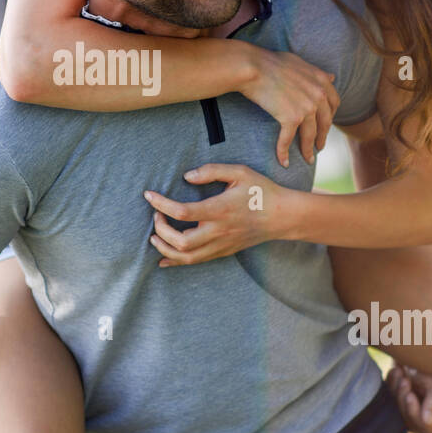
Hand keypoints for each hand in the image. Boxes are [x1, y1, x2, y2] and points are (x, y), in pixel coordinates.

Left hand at [145, 164, 286, 265]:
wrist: (283, 216)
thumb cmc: (261, 191)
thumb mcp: (239, 172)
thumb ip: (211, 171)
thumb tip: (187, 176)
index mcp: (220, 209)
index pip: (182, 212)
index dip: (161, 205)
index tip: (148, 196)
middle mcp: (219, 231)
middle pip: (181, 241)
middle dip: (161, 231)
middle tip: (156, 217)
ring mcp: (221, 244)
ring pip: (187, 257)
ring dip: (165, 249)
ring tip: (155, 237)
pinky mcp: (224, 251)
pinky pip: (197, 261)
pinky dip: (177, 261)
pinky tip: (164, 258)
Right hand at [240, 49, 338, 168]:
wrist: (253, 67)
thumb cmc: (271, 62)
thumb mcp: (300, 63)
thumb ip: (317, 73)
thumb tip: (332, 77)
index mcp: (322, 81)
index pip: (334, 104)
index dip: (331, 117)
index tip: (325, 126)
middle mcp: (319, 95)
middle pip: (325, 123)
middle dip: (323, 137)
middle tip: (319, 147)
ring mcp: (306, 108)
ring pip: (310, 135)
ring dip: (308, 149)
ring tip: (307, 159)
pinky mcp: (291, 118)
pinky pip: (288, 139)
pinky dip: (284, 152)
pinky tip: (283, 161)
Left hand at [387, 364, 431, 432]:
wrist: (421, 346)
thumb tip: (427, 422)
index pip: (429, 427)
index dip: (416, 413)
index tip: (410, 395)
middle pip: (412, 423)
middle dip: (404, 401)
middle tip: (404, 380)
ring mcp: (417, 411)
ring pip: (399, 413)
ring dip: (397, 391)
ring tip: (401, 372)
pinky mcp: (403, 402)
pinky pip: (391, 402)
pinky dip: (392, 385)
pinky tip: (397, 371)